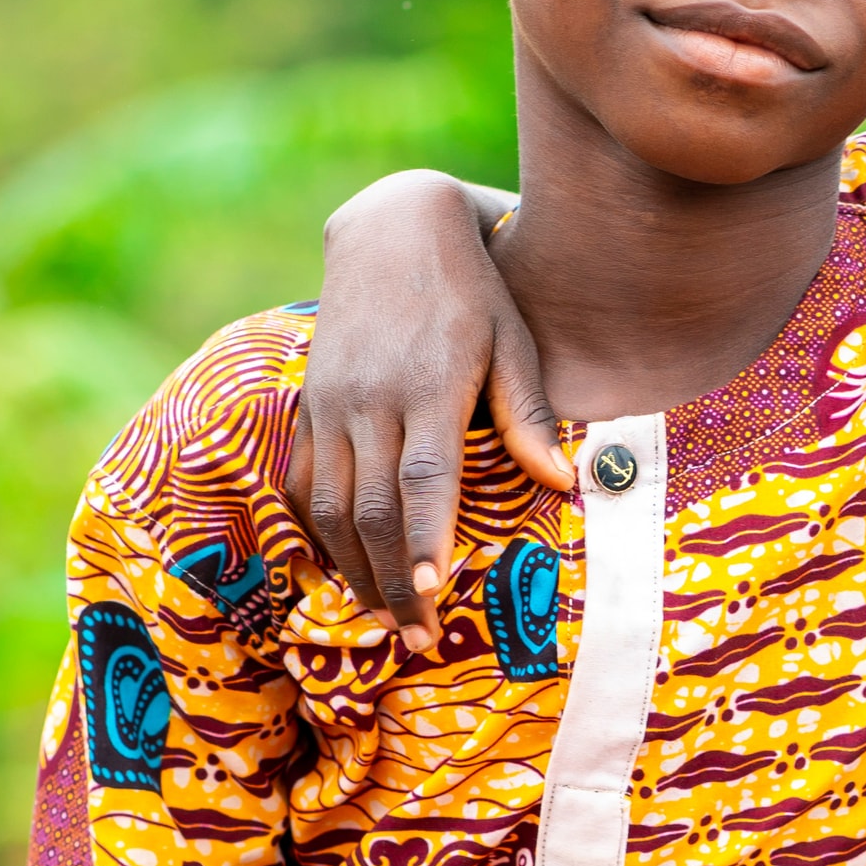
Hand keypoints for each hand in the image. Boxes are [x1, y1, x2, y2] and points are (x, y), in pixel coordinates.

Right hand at [295, 169, 562, 649]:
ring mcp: (331, 402)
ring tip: (384, 620)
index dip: (423, 541)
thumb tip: (563, 481)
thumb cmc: (474, 289)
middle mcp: (371, 400)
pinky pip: (302, 481)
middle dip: (393, 582)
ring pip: (330, 505)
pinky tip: (343, 569)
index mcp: (430, 387)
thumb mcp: (513, 340)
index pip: (423, 480)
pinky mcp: (309, 403)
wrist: (393, 227)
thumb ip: (527, 414)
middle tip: (416, 638)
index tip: (431, 594)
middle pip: (373, 509)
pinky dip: (319, 532)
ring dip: (354, 570)